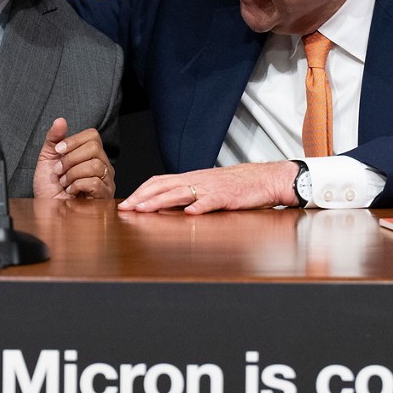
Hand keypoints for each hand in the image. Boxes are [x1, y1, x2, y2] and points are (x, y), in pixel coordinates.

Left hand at [33, 118, 113, 198]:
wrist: (46, 210)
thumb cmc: (49, 188)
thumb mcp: (47, 159)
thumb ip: (54, 138)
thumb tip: (60, 120)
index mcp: (90, 155)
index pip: (93, 136)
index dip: (74, 140)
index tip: (58, 150)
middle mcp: (102, 165)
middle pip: (94, 148)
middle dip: (71, 159)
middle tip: (59, 170)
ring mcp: (106, 181)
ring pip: (95, 165)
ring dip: (72, 174)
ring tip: (64, 182)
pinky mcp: (104, 196)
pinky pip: (95, 182)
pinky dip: (78, 185)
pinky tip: (71, 191)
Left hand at [117, 161, 298, 214]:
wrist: (266, 179)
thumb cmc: (239, 186)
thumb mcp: (210, 188)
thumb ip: (191, 195)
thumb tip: (171, 206)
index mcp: (193, 178)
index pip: (160, 181)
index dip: (142, 191)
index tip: (127, 203)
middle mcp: (198, 180)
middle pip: (164, 186)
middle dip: (142, 197)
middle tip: (126, 208)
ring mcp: (212, 188)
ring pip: (181, 192)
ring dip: (160, 201)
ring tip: (144, 210)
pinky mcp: (228, 196)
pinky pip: (211, 201)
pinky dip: (199, 207)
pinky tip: (189, 214)